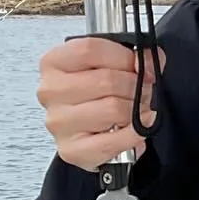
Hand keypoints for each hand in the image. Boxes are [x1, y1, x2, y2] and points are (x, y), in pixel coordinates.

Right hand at [37, 36, 162, 171]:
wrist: (91, 135)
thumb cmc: (97, 98)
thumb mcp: (113, 66)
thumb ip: (133, 57)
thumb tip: (148, 61)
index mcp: (54, 63)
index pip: (91, 50)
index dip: (125, 57)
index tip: (144, 66)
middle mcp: (51, 91)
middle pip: (106, 80)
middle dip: (136, 86)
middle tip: (145, 91)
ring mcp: (59, 122)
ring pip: (113, 109)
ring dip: (136, 110)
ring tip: (138, 110)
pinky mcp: (72, 149)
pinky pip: (115, 140)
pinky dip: (134, 134)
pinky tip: (137, 129)